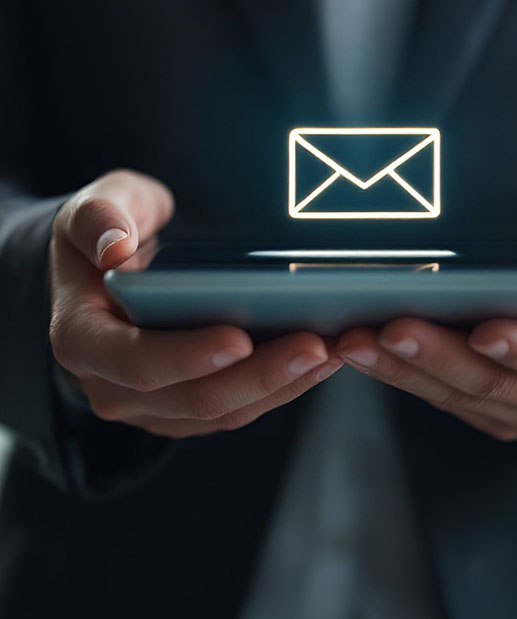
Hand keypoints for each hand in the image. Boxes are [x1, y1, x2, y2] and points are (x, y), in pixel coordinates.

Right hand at [49, 169, 340, 437]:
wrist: (109, 266)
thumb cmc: (106, 232)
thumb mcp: (93, 206)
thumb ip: (99, 215)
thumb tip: (114, 245)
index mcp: (81, 338)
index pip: (133, 362)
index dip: (185, 356)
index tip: (238, 338)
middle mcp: (112, 385)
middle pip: (191, 397)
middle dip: (259, 375)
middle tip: (316, 345)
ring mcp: (150, 404)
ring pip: (223, 411)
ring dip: (283, 386)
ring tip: (333, 351)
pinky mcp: (185, 407)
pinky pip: (237, 408)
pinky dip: (282, 388)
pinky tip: (322, 358)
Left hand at [336, 179, 516, 440]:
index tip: (481, 331)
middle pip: (497, 383)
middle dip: (440, 357)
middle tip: (390, 329)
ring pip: (460, 397)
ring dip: (405, 371)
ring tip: (357, 340)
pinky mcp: (488, 410)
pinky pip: (442, 399)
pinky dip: (401, 376)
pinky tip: (360, 350)